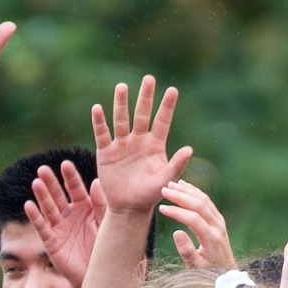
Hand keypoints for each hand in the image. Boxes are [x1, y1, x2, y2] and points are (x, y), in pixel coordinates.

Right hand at [23, 161, 102, 287]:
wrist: (99, 273)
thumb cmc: (105, 247)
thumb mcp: (106, 223)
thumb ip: (101, 204)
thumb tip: (96, 182)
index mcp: (85, 207)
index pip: (75, 189)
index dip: (70, 177)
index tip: (65, 164)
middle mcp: (70, 215)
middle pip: (58, 195)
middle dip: (51, 182)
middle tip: (43, 169)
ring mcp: (60, 227)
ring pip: (48, 208)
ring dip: (42, 195)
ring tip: (36, 182)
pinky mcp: (51, 241)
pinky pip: (42, 227)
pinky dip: (35, 216)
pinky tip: (29, 205)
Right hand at [91, 76, 192, 214]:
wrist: (128, 208)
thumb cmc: (150, 195)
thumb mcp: (166, 180)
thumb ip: (177, 164)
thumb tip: (190, 148)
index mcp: (155, 145)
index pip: (162, 121)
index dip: (167, 106)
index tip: (172, 90)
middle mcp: (139, 140)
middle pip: (142, 114)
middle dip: (145, 97)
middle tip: (148, 79)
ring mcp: (122, 145)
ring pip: (121, 119)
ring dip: (121, 104)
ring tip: (122, 87)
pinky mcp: (106, 152)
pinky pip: (102, 134)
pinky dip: (99, 122)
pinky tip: (97, 108)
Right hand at [161, 180, 234, 269]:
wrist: (227, 273)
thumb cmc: (208, 273)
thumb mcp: (196, 268)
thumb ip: (187, 252)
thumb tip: (176, 233)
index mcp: (212, 239)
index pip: (193, 219)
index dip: (176, 212)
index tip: (161, 208)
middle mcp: (218, 227)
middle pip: (199, 205)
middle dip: (180, 196)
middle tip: (164, 190)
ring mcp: (220, 222)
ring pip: (204, 200)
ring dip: (187, 190)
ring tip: (171, 185)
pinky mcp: (218, 220)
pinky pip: (207, 201)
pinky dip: (195, 192)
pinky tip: (184, 186)